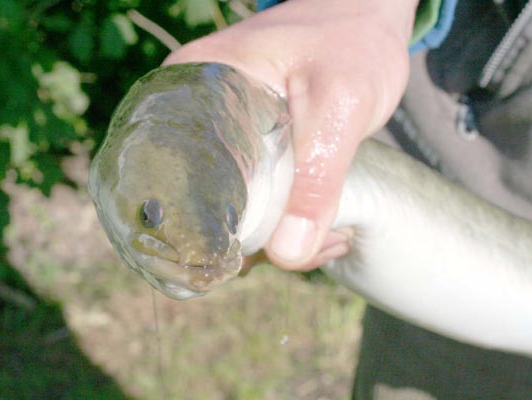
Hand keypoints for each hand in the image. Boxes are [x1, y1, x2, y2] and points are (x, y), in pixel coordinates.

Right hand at [164, 0, 416, 269]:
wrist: (366, 18)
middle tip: (310, 248)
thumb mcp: (339, 104)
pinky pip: (255, 200)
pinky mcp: (250, 150)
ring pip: (231, 208)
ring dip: (277, 238)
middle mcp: (196, 115)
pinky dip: (287, 225)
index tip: (243, 256)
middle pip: (199, 201)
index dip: (197, 225)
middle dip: (250, 240)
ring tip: (332, 237)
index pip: (169, 174)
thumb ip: (317, 177)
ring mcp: (223, 135)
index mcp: (191, 90)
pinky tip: (327, 230)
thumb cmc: (351, 42)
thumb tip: (287, 255)